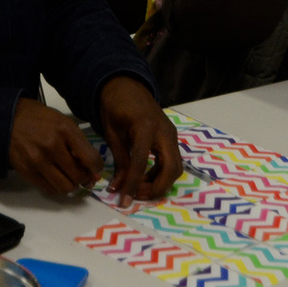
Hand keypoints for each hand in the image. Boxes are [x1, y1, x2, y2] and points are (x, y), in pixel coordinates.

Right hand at [9, 98, 104, 196]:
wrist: (9, 118)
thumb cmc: (40, 119)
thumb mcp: (63, 122)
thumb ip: (78, 143)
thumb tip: (92, 169)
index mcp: (65, 130)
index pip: (91, 160)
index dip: (96, 168)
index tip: (94, 168)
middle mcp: (52, 146)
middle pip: (79, 176)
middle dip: (84, 178)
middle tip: (82, 175)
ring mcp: (38, 160)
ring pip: (65, 187)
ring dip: (70, 185)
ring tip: (68, 177)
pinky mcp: (26, 170)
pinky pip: (48, 189)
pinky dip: (55, 187)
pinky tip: (55, 178)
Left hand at [98, 76, 182, 205]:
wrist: (126, 86)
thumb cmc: (115, 105)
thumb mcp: (111, 132)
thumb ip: (118, 160)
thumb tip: (117, 187)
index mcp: (146, 126)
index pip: (142, 161)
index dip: (133, 183)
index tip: (124, 200)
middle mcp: (164, 131)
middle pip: (172, 168)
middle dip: (157, 187)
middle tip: (136, 195)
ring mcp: (171, 135)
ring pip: (175, 167)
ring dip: (160, 182)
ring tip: (138, 188)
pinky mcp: (170, 138)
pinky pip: (171, 161)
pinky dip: (160, 174)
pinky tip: (144, 178)